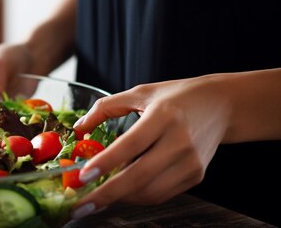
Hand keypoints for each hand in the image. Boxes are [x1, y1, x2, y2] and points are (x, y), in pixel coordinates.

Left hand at [71, 75, 231, 218]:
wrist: (222, 105)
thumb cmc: (176, 97)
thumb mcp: (140, 92)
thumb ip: (106, 107)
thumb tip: (78, 128)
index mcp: (164, 115)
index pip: (131, 144)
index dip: (106, 163)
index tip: (83, 177)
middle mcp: (180, 141)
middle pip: (140, 176)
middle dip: (107, 195)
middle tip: (81, 206)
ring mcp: (191, 162)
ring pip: (149, 191)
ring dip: (119, 198)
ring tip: (97, 197)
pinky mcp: (196, 175)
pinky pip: (161, 194)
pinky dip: (137, 197)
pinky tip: (121, 192)